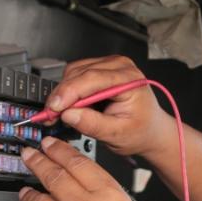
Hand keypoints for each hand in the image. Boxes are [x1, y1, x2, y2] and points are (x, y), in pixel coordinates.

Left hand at [18, 137, 160, 200]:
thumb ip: (102, 189)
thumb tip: (76, 172)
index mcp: (107, 196)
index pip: (75, 162)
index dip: (57, 150)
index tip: (48, 145)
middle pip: (52, 175)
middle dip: (37, 161)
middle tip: (29, 156)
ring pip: (37, 200)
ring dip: (30, 194)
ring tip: (28, 192)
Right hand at [46, 56, 172, 157]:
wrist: (150, 130)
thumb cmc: (141, 131)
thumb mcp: (117, 134)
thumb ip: (92, 124)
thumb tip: (68, 114)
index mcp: (128, 80)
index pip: (91, 79)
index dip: (68, 93)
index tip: (54, 108)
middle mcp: (119, 66)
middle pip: (79, 73)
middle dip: (61, 96)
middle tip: (51, 116)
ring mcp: (110, 65)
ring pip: (73, 72)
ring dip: (63, 93)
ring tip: (61, 114)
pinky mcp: (100, 69)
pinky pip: (76, 74)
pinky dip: (68, 91)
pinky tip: (70, 106)